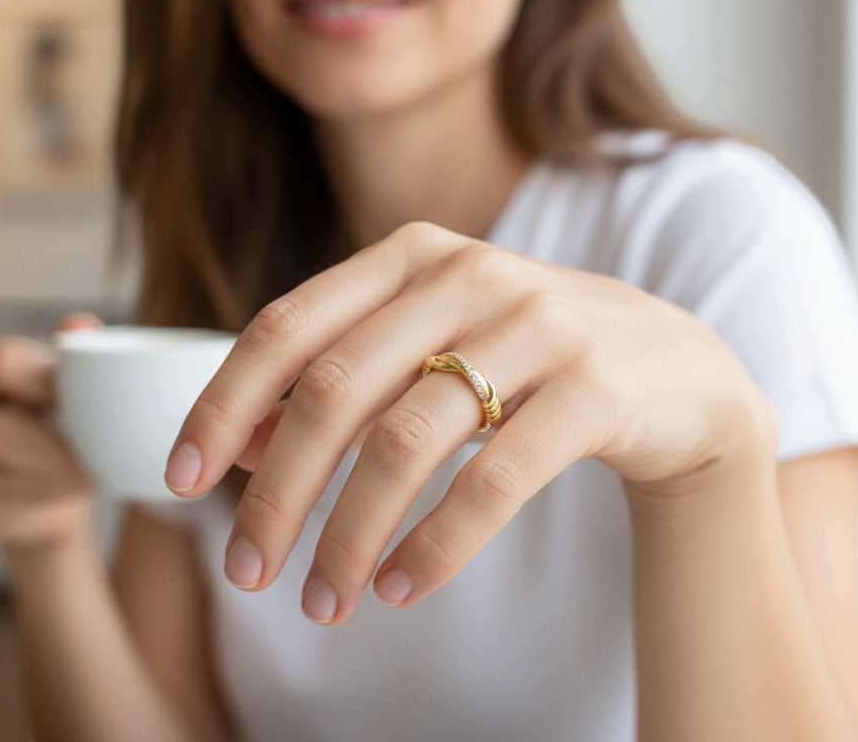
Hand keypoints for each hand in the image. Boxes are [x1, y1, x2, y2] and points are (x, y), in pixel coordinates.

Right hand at [0, 313, 100, 551]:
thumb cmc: (57, 416)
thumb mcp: (68, 379)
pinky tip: (63, 493)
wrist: (48, 480)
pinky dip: (40, 500)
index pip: (1, 364)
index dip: (47, 385)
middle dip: (55, 448)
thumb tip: (80, 324)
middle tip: (97, 456)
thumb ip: (73, 350)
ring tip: (90, 476)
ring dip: (53, 478)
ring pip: (0, 473)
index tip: (87, 404)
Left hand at [166, 223, 775, 622]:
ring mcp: (537, 323)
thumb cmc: (528, 360)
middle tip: (245, 570)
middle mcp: (466, 273)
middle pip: (334, 388)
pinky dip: (436, 543)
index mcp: (410, 254)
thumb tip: (242, 441)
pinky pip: (494, 478)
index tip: (180, 481)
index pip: (286, 326)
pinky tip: (401, 586)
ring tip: (324, 602)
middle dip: (277, 489)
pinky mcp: (596, 386)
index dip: (222, 403)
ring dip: (350, 533)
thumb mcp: (429, 350)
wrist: (677, 372)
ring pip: (406, 440)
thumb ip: (341, 380)